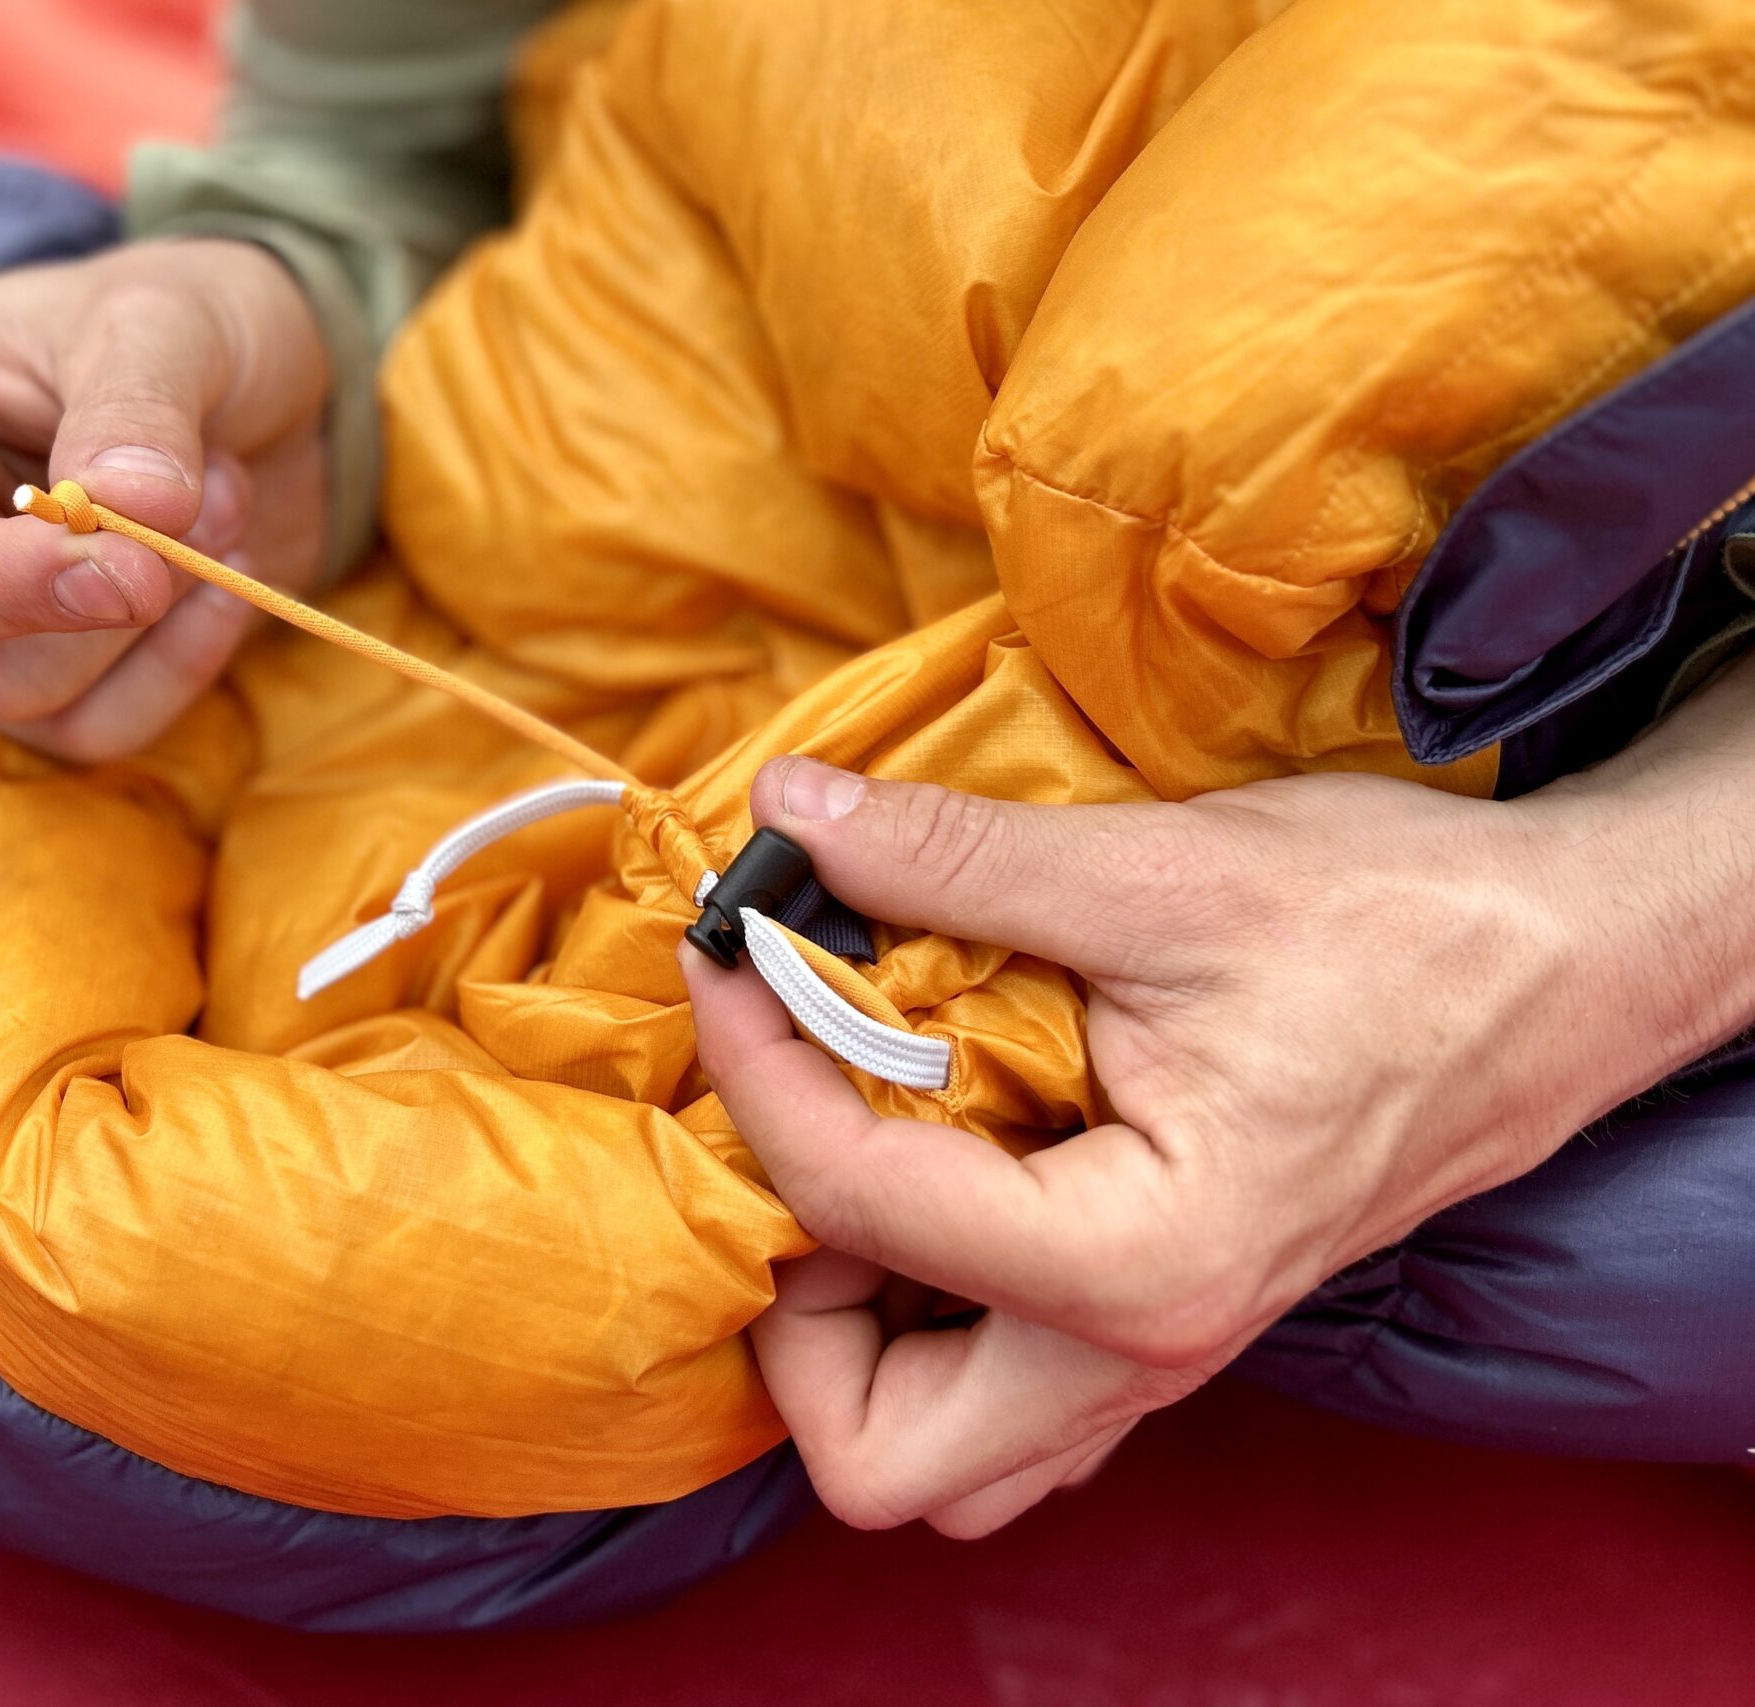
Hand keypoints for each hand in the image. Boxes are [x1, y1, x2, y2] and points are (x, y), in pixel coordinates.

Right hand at [0, 238, 327, 761]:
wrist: (292, 395)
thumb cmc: (187, 324)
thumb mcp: (165, 319)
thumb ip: (136, 401)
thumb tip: (123, 506)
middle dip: (14, 588)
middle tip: (140, 553)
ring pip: (0, 687)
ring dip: (131, 613)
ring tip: (221, 497)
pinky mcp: (66, 683)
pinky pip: (88, 732)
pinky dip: (174, 670)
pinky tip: (228, 582)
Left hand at [683, 663, 1754, 1532]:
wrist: (1562, 966)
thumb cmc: (1401, 926)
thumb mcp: (1165, 872)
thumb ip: (956, 861)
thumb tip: (788, 821)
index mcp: (1138, 1265)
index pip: (855, 1207)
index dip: (758, 1069)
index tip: (735, 958)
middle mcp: (1142, 1351)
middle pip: (875, 1452)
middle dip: (791, 1307)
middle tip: (793, 1125)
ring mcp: (1156, 1356)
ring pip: (936, 1454)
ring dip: (854, 1331)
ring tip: (853, 1152)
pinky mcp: (1162, 1319)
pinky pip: (1003, 1396)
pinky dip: (928, 1316)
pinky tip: (932, 1169)